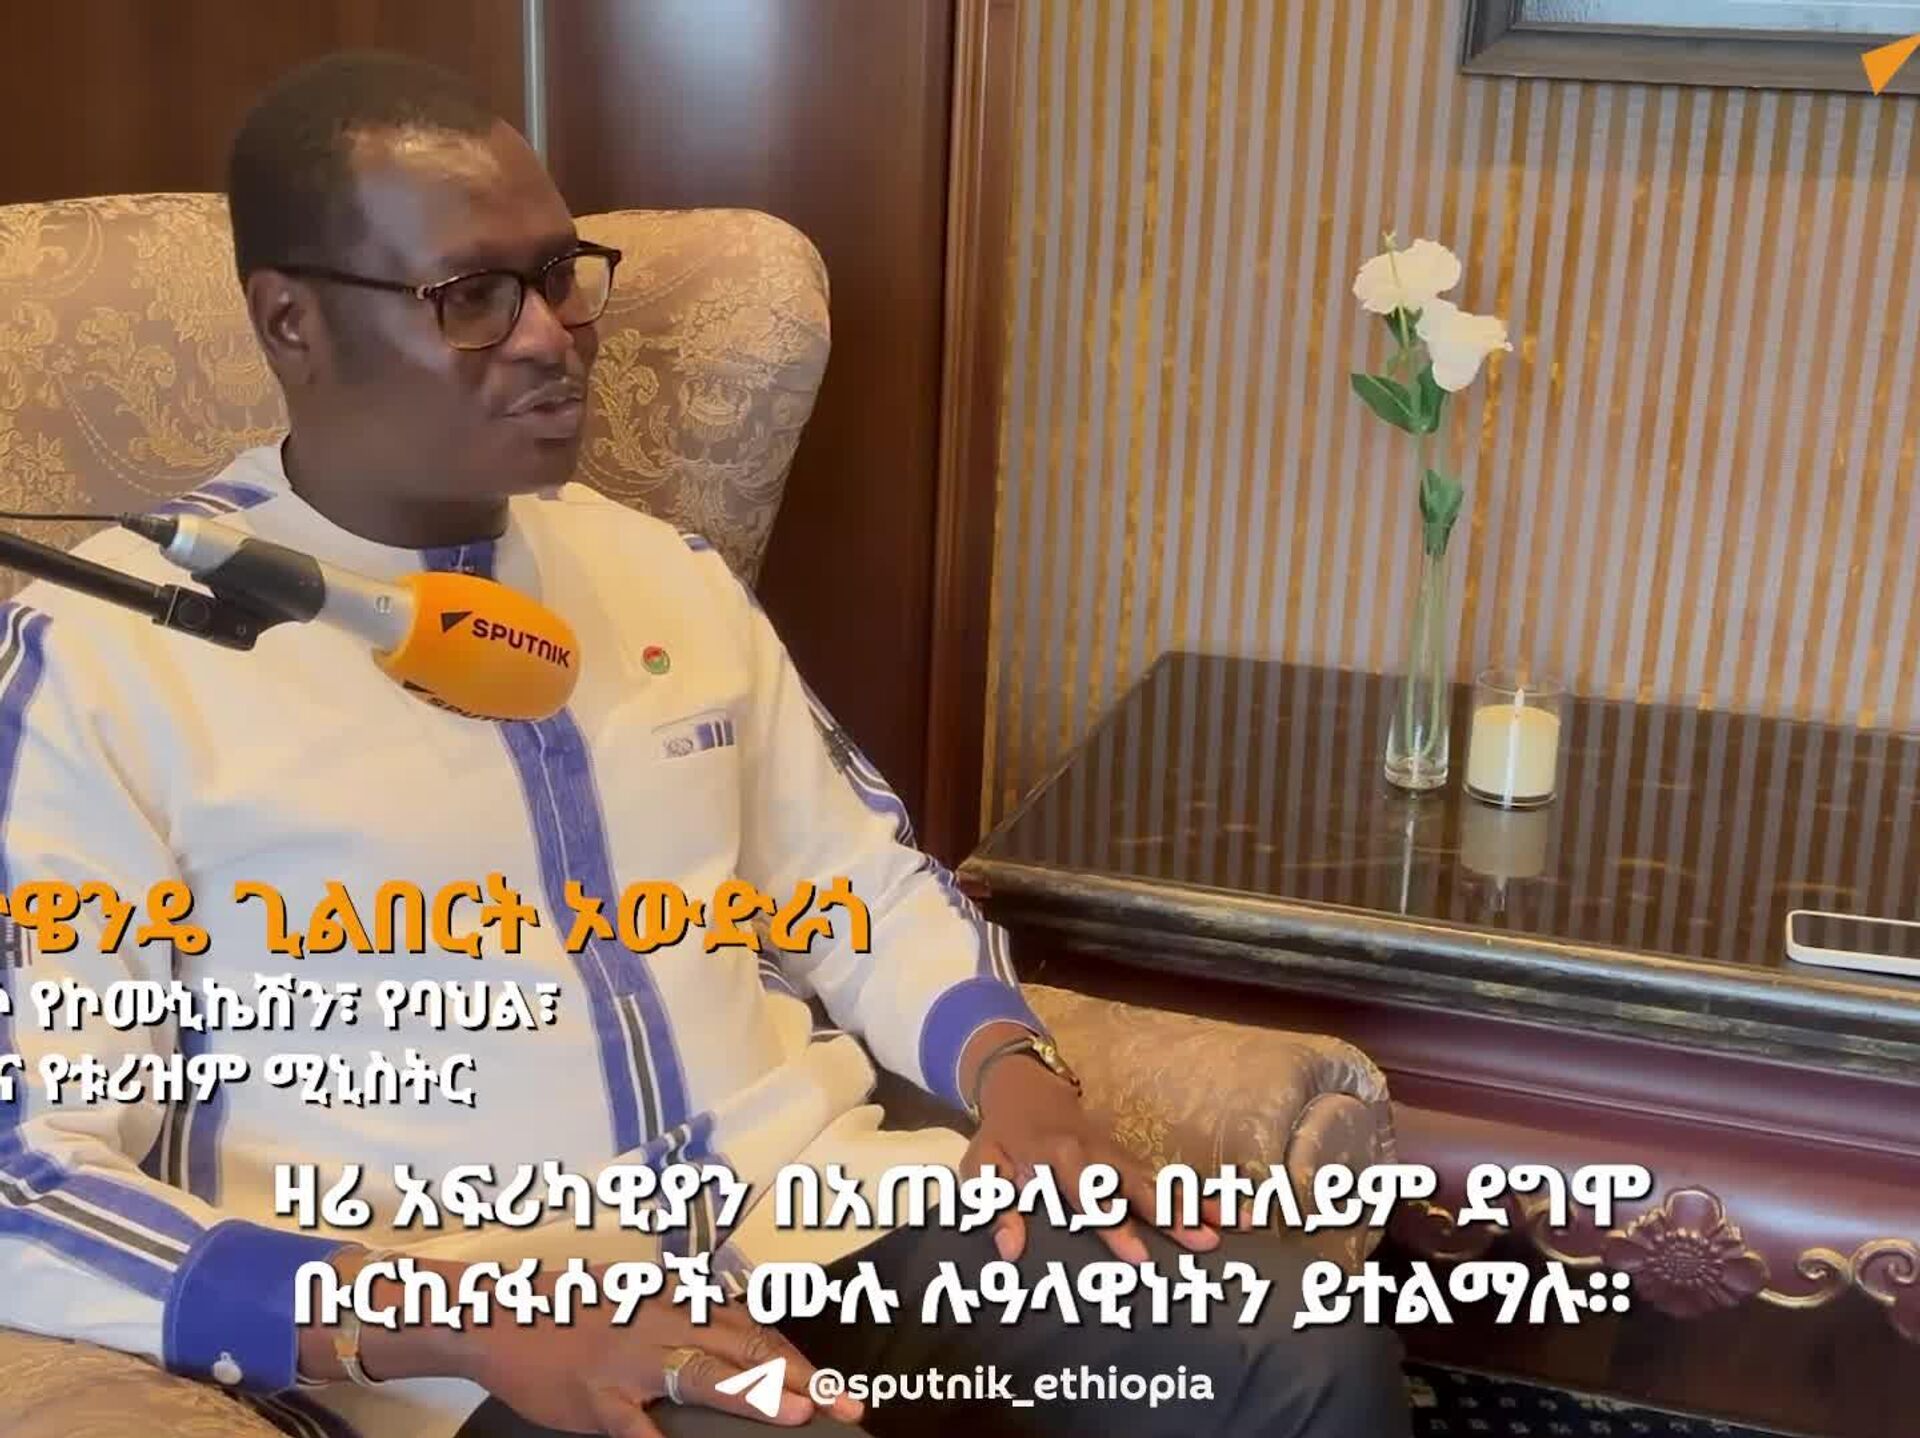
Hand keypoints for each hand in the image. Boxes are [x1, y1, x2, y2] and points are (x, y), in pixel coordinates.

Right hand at [459, 1270, 864, 1435]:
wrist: (501, 1317)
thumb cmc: (575, 1311)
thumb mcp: (638, 1301)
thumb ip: (685, 1322)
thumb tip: (734, 1350)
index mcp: (677, 1302)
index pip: (752, 1329)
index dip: (796, 1357)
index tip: (833, 1383)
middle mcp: (663, 1323)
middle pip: (744, 1348)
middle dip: (799, 1377)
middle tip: (843, 1403)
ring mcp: (631, 1361)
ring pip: (702, 1374)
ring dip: (753, 1394)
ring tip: (796, 1413)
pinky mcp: (597, 1397)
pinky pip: (636, 1425)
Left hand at [957, 1029, 1222, 1266]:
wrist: (1025, 1086)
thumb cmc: (1002, 1136)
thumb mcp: (982, 1166)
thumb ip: (994, 1206)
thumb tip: (1009, 1250)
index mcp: (1057, 1154)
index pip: (1087, 1194)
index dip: (1112, 1224)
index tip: (1139, 1257)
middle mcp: (1096, 1153)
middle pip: (1137, 1185)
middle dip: (1172, 1214)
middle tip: (1204, 1242)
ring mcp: (1119, 1154)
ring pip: (1162, 1181)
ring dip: (1200, 1204)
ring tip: (1239, 1226)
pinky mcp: (1131, 1159)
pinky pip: (1168, 1180)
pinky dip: (1203, 1196)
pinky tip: (1239, 1214)